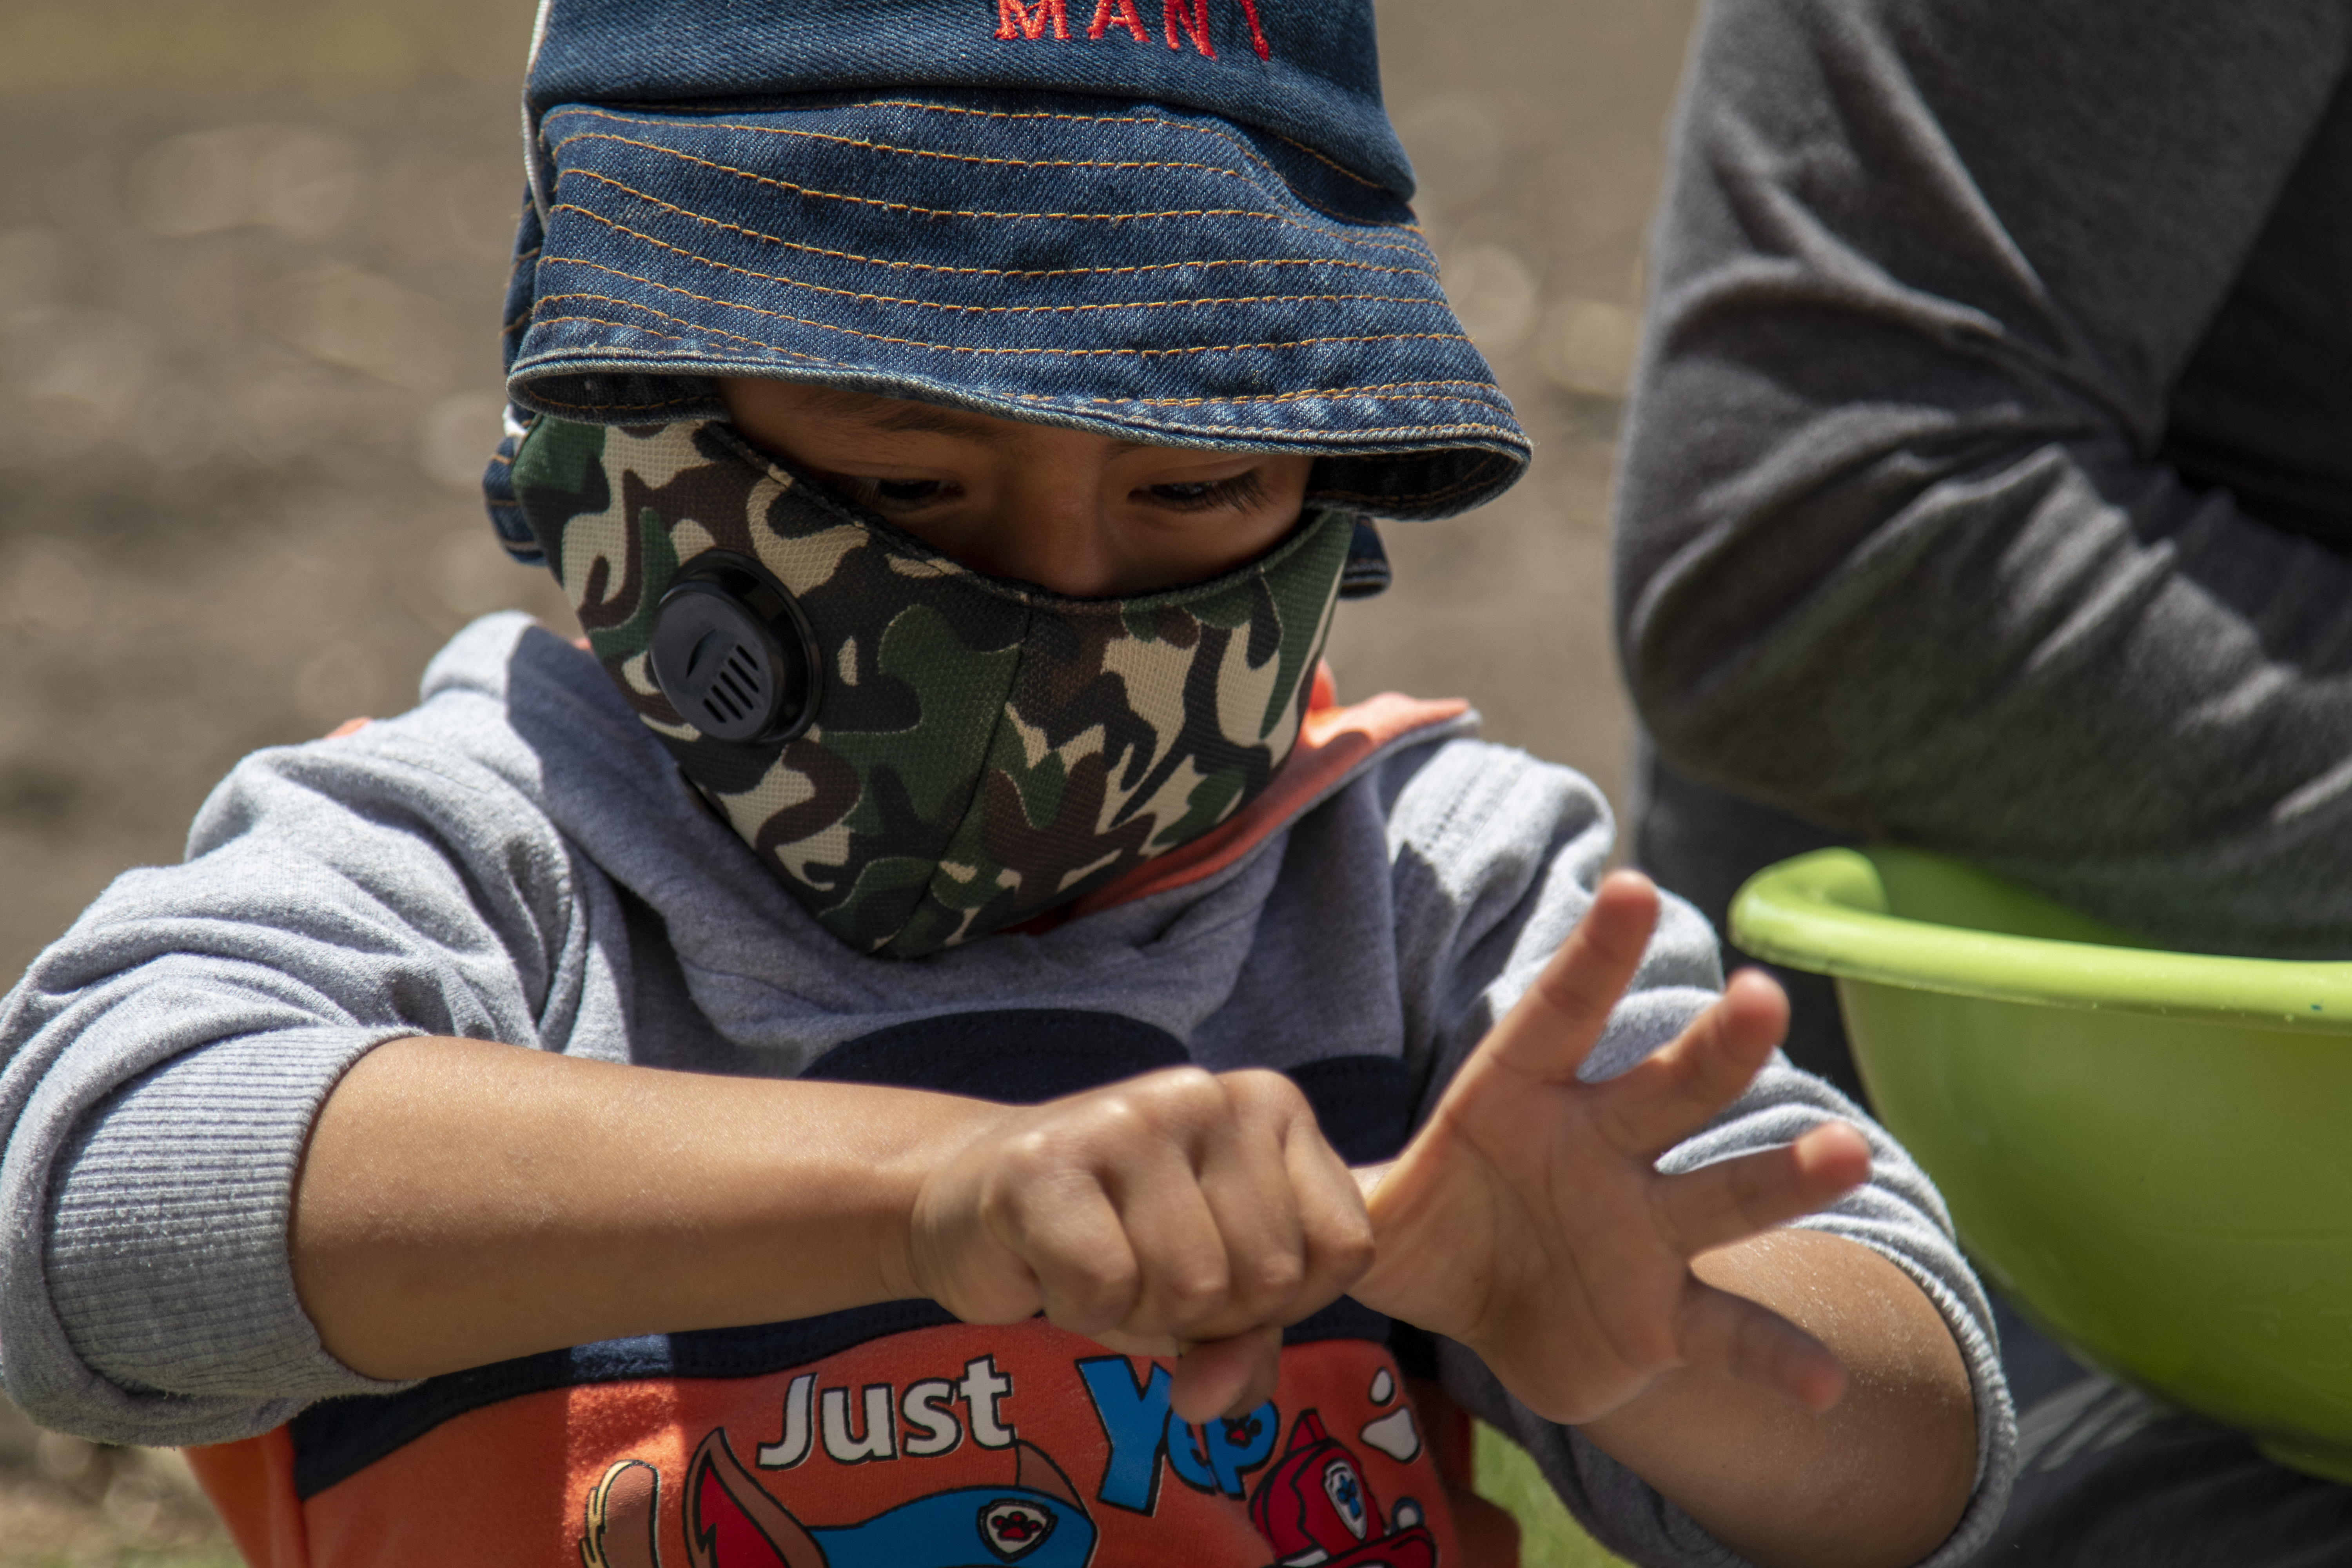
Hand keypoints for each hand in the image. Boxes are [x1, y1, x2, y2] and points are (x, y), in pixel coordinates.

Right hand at [901, 1067, 1373, 1421]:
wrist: (970, 1200)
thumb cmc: (1114, 1241)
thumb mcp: (1212, 1296)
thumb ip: (1246, 1350)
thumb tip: (1216, 1403)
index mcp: (1271, 1105)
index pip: (1344, 1249)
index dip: (1287, 1302)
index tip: (1223, 1273)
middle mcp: (1208, 1093)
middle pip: (1269, 1279)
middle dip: (1207, 1313)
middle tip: (1143, 1269)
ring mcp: (1126, 1117)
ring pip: (1191, 1288)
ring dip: (1138, 1312)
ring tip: (1098, 1261)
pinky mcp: (1044, 1161)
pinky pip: (1105, 1288)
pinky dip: (1076, 1308)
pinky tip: (1051, 1262)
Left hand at [1352, 870, 1872, 1424]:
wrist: (1498, 1320)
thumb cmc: (1438, 1236)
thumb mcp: (1375, 1216)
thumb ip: (1333, 1194)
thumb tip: (1269, 1179)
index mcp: (1522, 1101)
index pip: (1556, 1017)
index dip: (1591, 958)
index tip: (1628, 887)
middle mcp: (1600, 1147)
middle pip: (1663, 1088)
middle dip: (1714, 1047)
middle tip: (1760, 997)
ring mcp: (1644, 1228)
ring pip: (1719, 1191)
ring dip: (1782, 1174)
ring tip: (1844, 1152)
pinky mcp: (1668, 1313)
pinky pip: (1730, 1331)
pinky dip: (1777, 1354)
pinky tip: (1826, 1385)